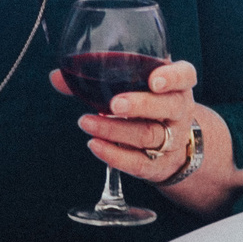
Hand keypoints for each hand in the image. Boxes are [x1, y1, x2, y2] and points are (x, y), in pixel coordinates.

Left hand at [52, 58, 201, 180]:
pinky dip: (114, 155)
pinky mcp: (158, 165)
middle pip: (168, 106)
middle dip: (140, 105)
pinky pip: (138, 162)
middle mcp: (179, 111)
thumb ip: (98, 78)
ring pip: (148, 135)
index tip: (154, 79)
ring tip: (87, 122)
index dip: (172, 77)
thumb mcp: (133, 88)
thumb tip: (57, 76)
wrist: (172, 147)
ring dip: (115, 129)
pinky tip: (95, 145)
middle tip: (114, 104)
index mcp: (177, 86)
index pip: (185, 76)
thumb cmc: (146, 107)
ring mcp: (172, 140)